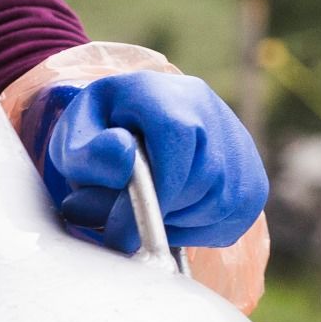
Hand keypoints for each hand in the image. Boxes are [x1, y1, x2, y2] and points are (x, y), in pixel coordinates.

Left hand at [28, 71, 267, 254]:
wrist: (124, 134)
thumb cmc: (96, 141)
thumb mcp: (71, 143)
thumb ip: (86, 155)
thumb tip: (123, 159)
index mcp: (159, 92)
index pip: (179, 134)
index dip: (161, 186)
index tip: (129, 223)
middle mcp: (206, 106)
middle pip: (206, 173)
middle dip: (166, 211)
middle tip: (128, 224)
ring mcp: (234, 138)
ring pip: (225, 199)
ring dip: (183, 224)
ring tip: (150, 218)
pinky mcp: (250, 170)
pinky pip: (239, 213)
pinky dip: (205, 229)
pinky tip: (176, 220)